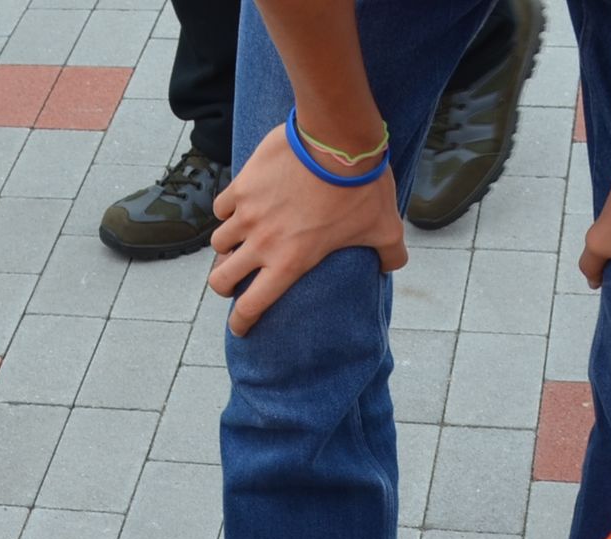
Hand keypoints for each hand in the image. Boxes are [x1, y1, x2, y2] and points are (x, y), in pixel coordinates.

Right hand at [209, 121, 406, 336]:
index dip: (241, 322)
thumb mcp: (384, 227)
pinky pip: (222, 207)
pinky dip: (228, 211)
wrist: (336, 140)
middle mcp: (261, 243)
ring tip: (239, 241)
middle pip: (220, 279)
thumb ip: (390, 255)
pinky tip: (241, 206)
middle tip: (233, 280)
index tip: (240, 327)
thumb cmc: (361, 188)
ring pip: (218, 243)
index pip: (252, 306)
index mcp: (289, 263)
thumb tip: (391, 267)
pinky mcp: (242, 186)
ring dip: (227, 246)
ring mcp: (247, 214)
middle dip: (224, 285)